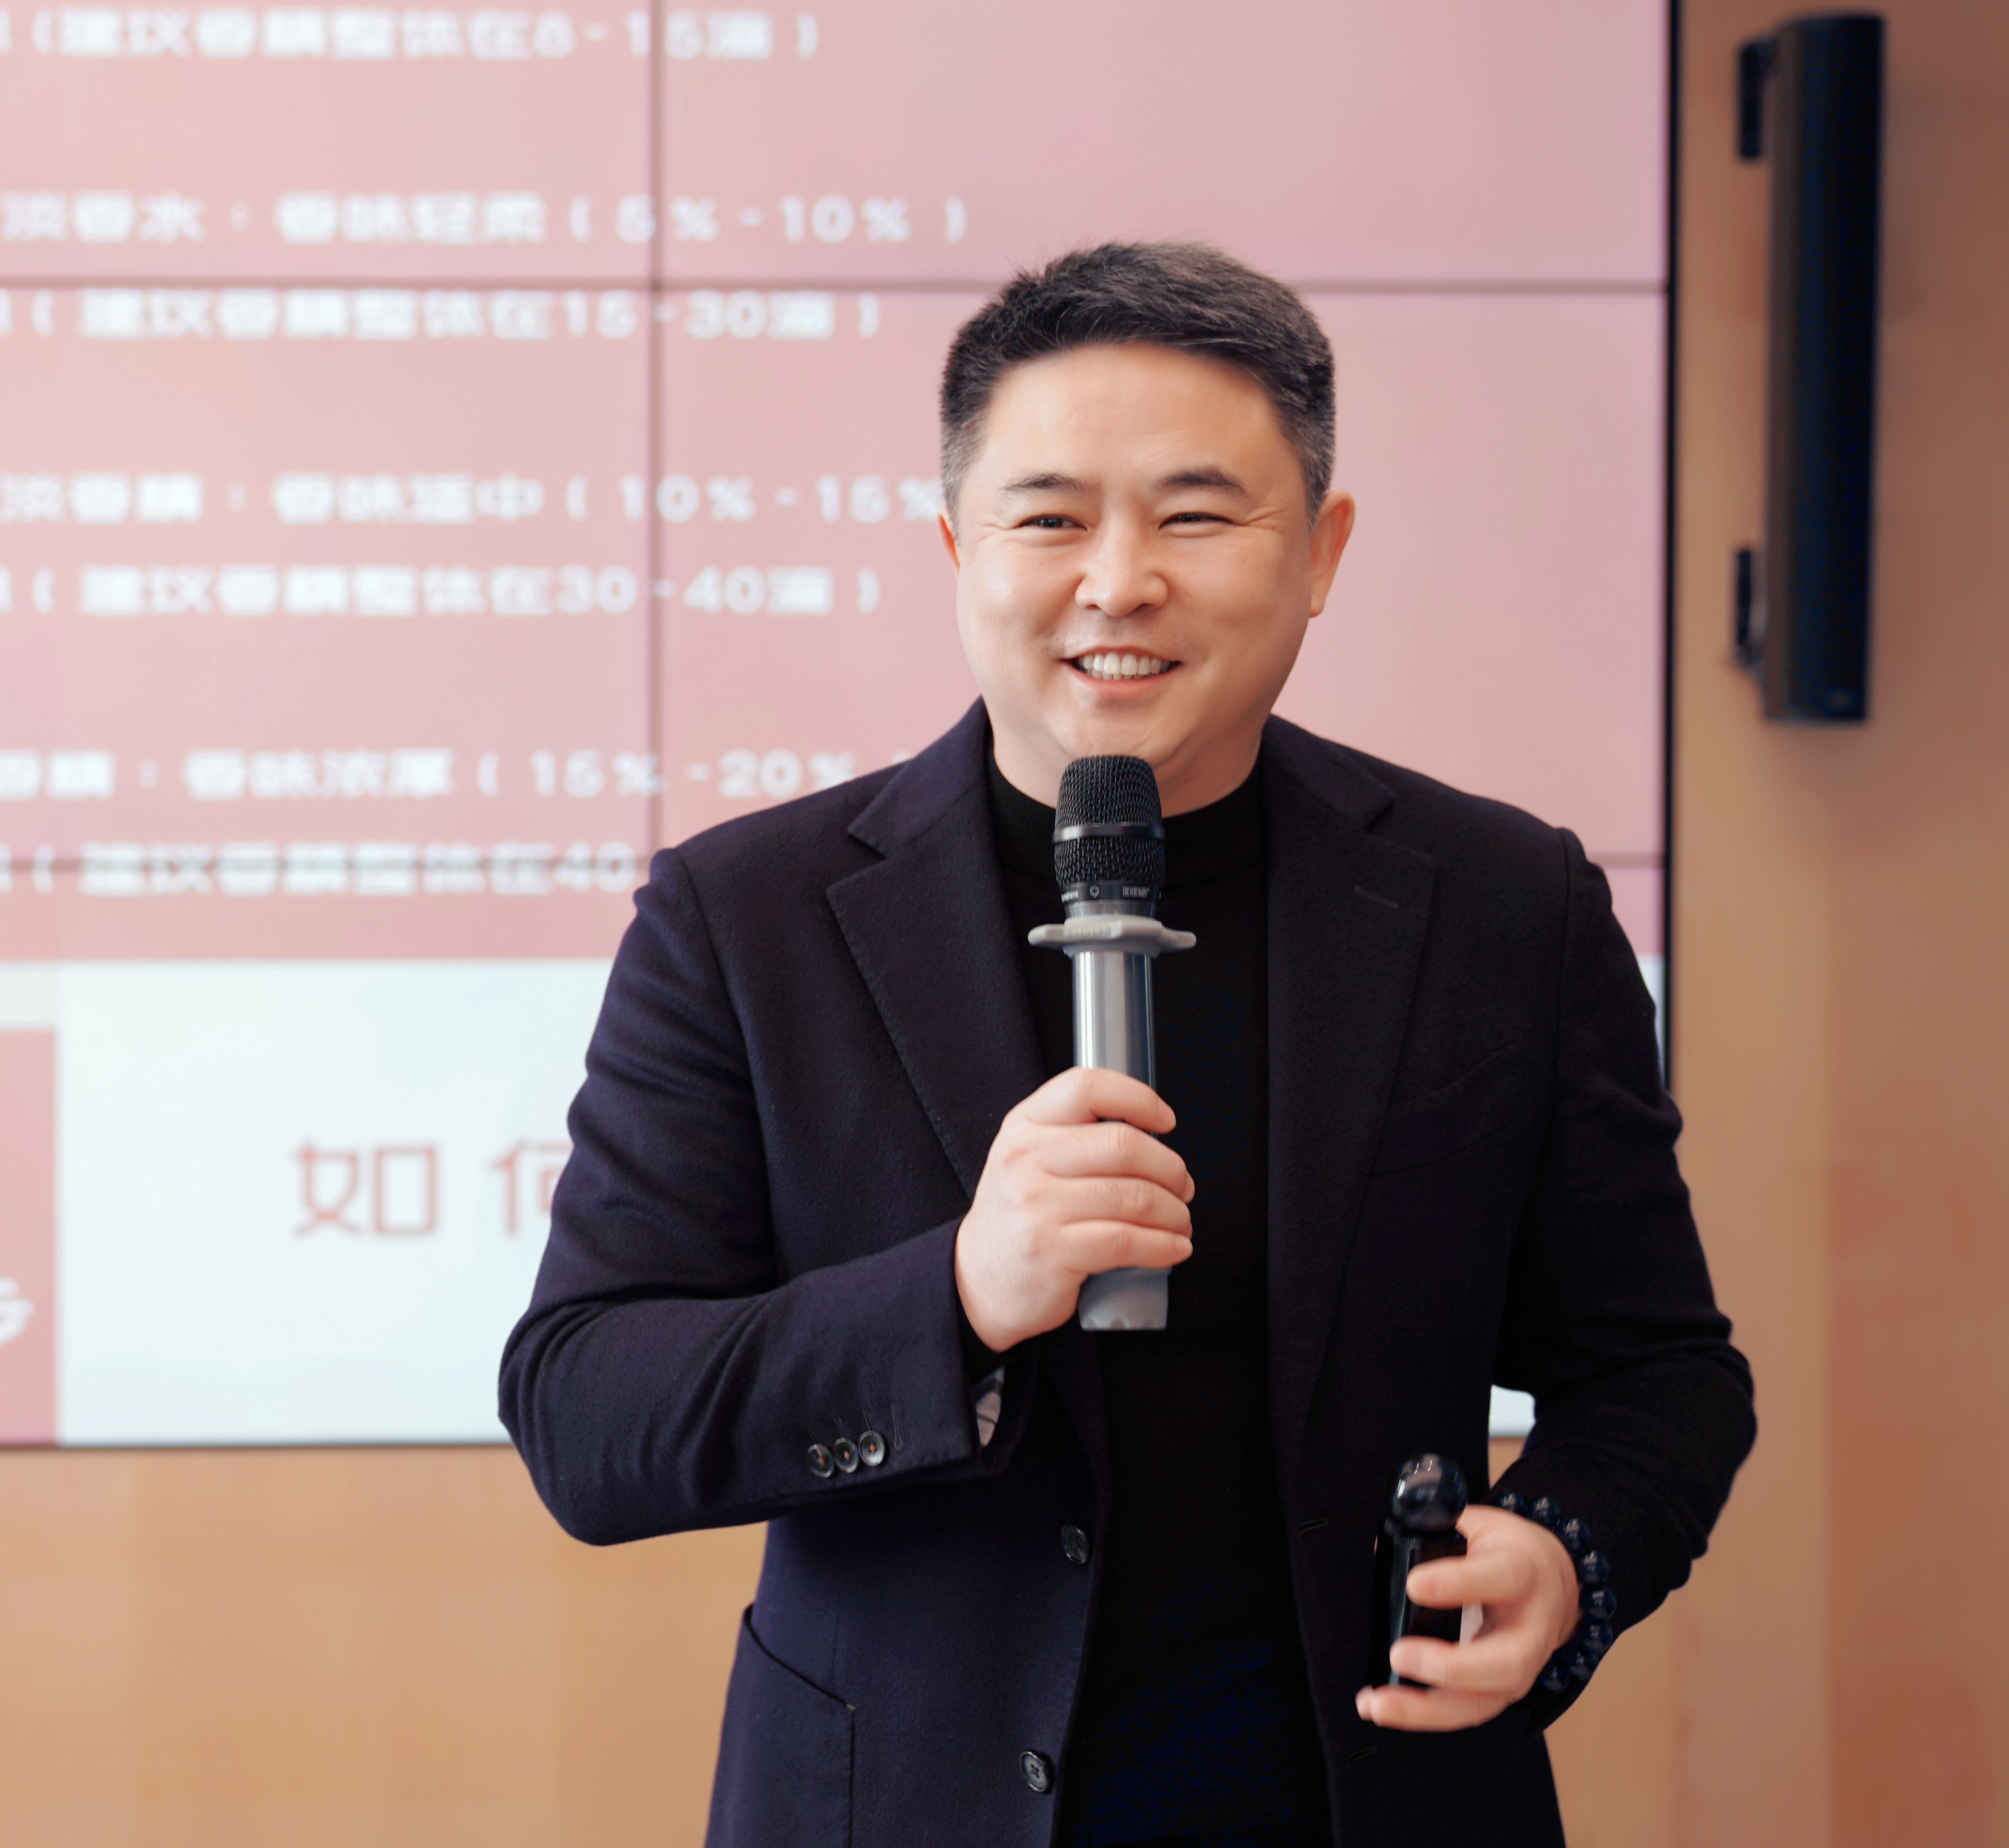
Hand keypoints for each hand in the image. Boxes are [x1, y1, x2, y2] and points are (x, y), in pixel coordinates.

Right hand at [954, 1066, 1194, 1352]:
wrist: (977, 1280)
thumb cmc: (1019, 1217)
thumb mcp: (1029, 1159)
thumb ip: (1077, 1137)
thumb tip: (1155, 1139)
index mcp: (1025, 1126)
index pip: (1087, 1088)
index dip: (1138, 1098)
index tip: (1166, 1121)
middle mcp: (1026, 1160)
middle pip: (1123, 1145)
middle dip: (1169, 1168)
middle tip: (1181, 1186)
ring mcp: (1037, 1206)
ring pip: (1133, 1197)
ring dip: (1173, 1212)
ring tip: (1179, 1221)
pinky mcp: (1052, 1252)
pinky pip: (1127, 1241)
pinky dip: (1163, 1245)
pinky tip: (1172, 1247)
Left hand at [1354, 1506, 1580, 1731]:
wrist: (1551, 1582)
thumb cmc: (1506, 1552)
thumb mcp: (1479, 1527)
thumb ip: (1435, 1531)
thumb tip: (1380, 1550)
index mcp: (1526, 1572)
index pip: (1502, 1577)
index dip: (1460, 1582)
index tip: (1414, 1584)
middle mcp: (1531, 1629)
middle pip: (1506, 1662)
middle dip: (1451, 1667)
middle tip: (1399, 1656)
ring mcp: (1521, 1668)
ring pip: (1484, 1701)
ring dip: (1428, 1709)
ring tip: (1380, 1703)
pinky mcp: (1502, 1691)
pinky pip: (1465, 1711)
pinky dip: (1422, 1715)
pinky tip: (1381, 1707)